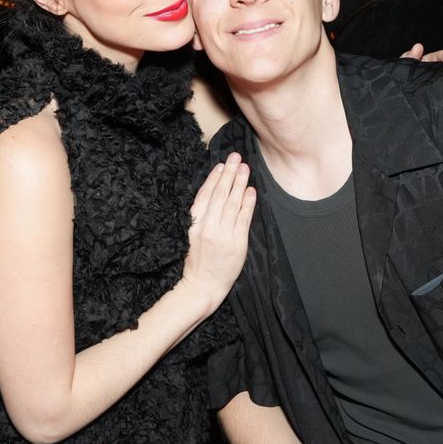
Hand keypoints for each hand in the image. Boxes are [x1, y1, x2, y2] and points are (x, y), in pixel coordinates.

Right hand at [182, 152, 255, 312]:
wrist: (202, 286)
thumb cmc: (197, 260)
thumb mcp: (191, 235)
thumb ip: (200, 216)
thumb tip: (212, 193)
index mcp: (194, 223)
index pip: (205, 195)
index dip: (214, 178)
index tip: (221, 165)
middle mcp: (208, 226)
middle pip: (220, 194)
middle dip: (229, 173)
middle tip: (236, 157)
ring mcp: (223, 235)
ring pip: (232, 203)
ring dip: (239, 183)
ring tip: (245, 168)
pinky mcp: (237, 243)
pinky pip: (244, 218)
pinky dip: (248, 203)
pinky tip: (251, 190)